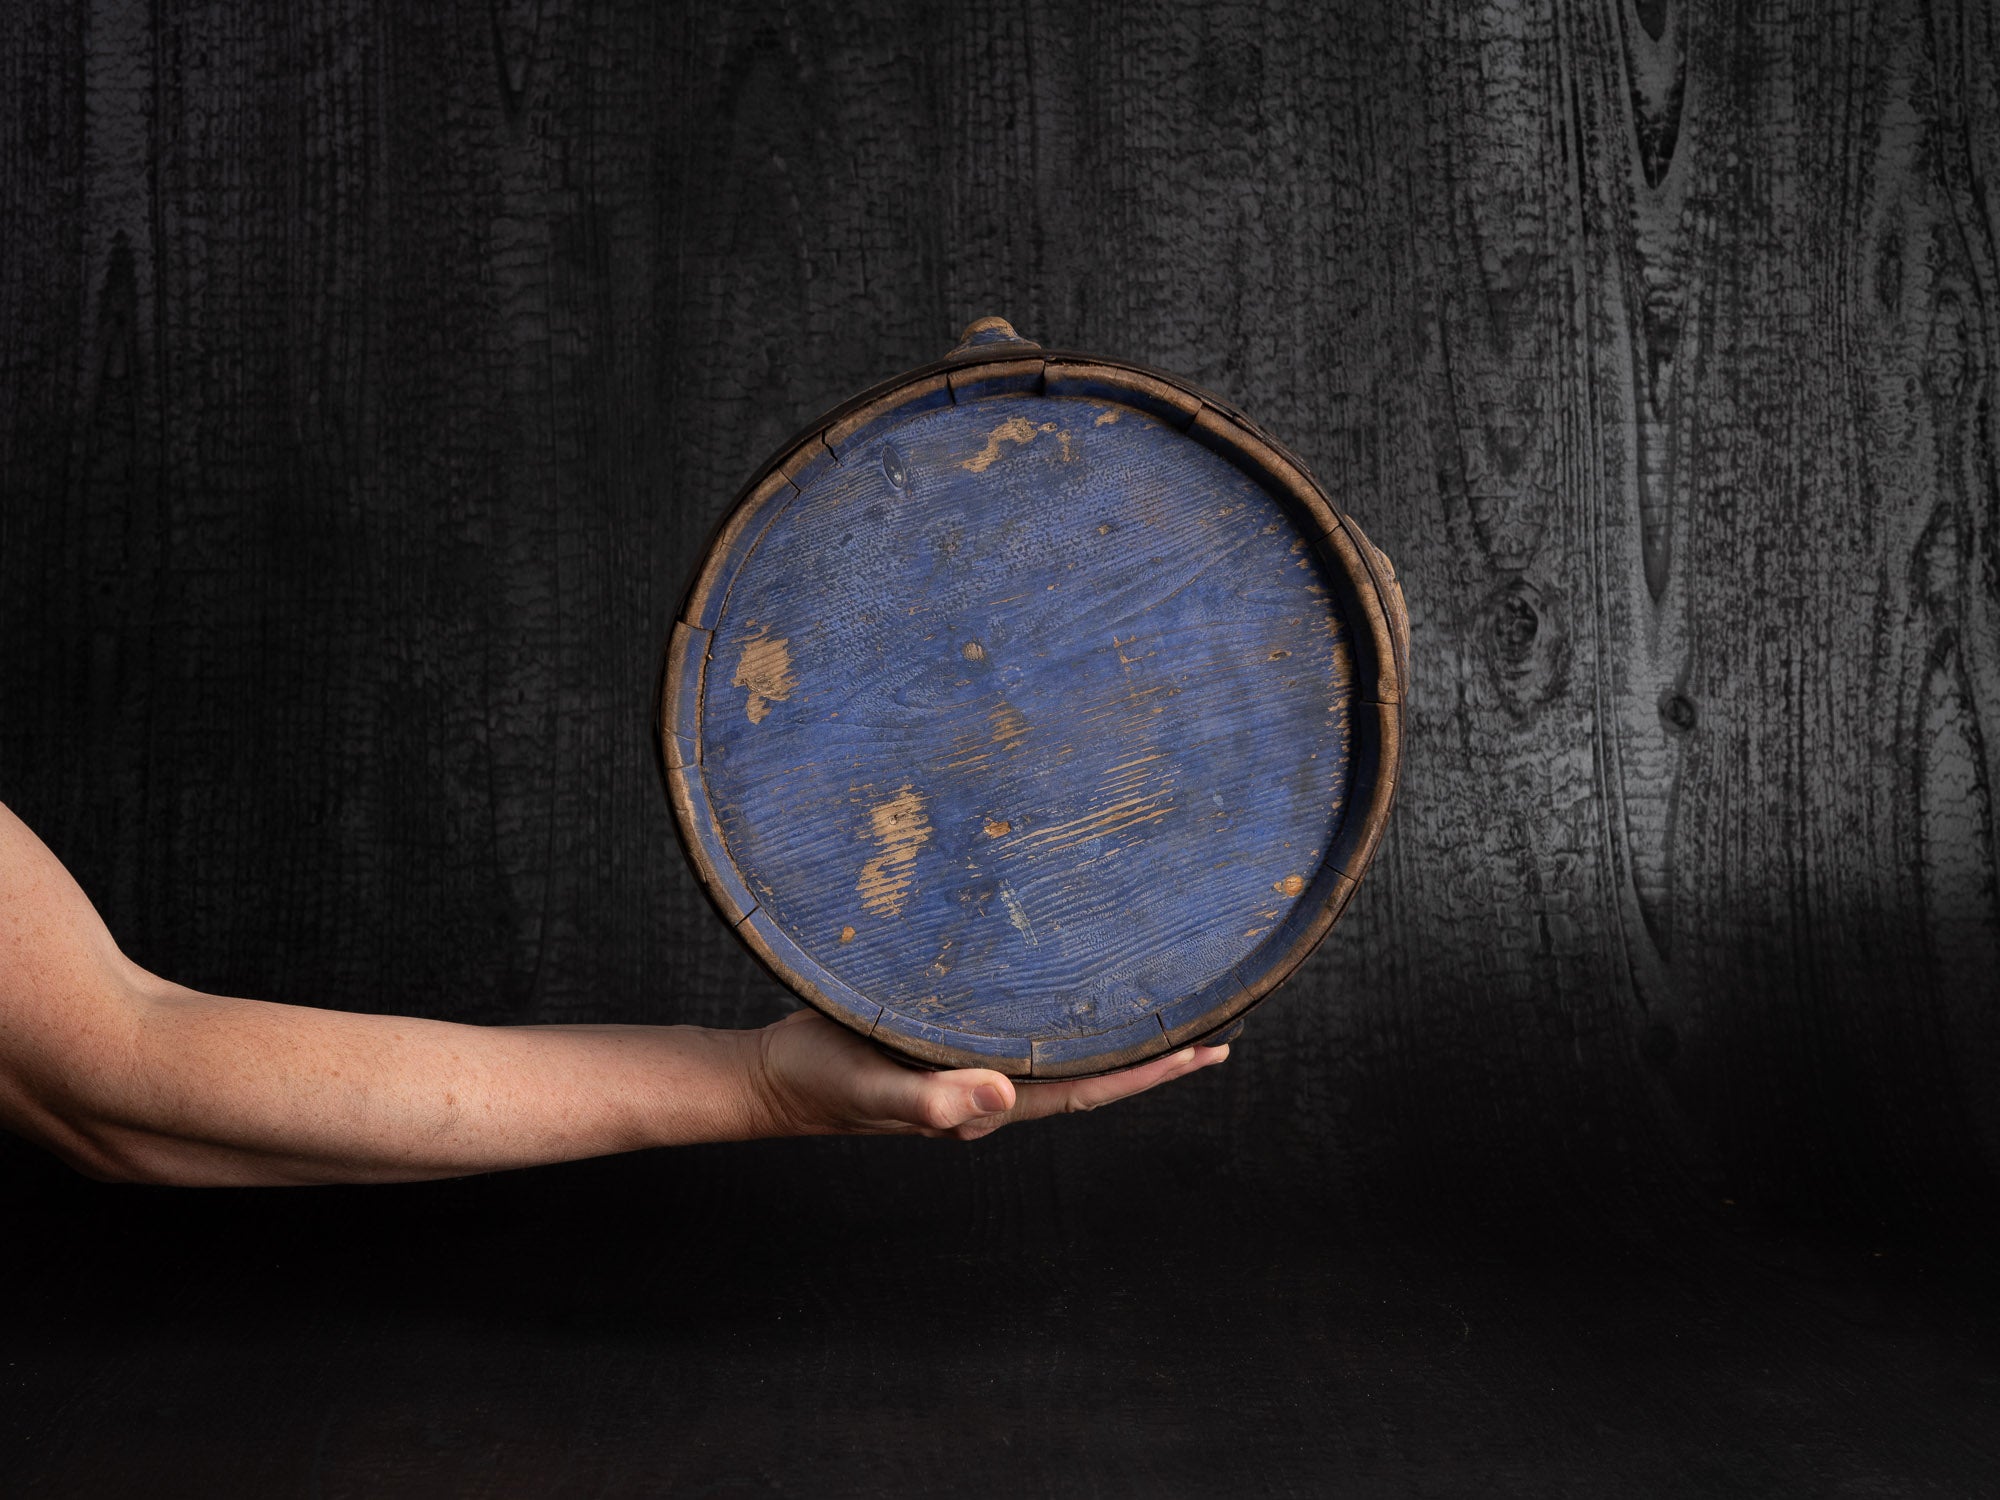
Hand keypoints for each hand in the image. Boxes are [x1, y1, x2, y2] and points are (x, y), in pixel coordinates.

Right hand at [748, 1008, 1229, 1141]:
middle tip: (1218, 1028)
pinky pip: (1024, 1035)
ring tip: (1168, 1008)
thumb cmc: (819, 1078)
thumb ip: (931, 1099)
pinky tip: (1078, 993)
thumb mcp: (869, 1084)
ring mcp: (974, 1072)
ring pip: (1062, 1056)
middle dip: (1153, 1056)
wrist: (776, 1074)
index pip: (1085, 1091)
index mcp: (985, 1105)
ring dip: (1116, 1039)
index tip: (1206, 1048)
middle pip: (1089, 1077)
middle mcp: (992, 1093)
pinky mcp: (953, 1043)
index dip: (1148, 1071)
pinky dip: (1065, 1018)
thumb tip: (1003, 1097)